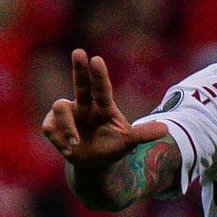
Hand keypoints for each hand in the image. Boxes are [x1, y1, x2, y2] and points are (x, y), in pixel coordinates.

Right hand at [41, 48, 167, 169]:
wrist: (94, 164)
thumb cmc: (112, 147)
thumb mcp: (129, 141)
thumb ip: (144, 134)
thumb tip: (167, 129)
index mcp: (103, 106)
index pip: (102, 88)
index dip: (99, 75)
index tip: (96, 59)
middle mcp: (83, 105)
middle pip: (80, 84)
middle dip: (79, 68)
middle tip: (79, 52)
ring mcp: (67, 114)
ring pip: (59, 108)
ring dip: (67, 127)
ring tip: (76, 144)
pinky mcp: (52, 125)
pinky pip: (50, 126)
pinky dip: (59, 139)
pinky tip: (69, 150)